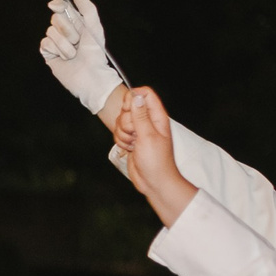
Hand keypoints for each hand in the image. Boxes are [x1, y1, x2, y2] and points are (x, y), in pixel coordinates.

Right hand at [39, 0, 124, 115]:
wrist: (90, 74)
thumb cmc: (95, 52)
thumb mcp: (94, 26)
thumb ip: (87, 8)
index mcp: (76, 23)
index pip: (61, 7)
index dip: (58, 4)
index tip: (56, 5)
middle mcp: (64, 31)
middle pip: (55, 18)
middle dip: (68, 30)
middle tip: (78, 41)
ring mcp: (55, 42)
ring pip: (51, 32)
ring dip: (65, 44)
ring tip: (74, 53)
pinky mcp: (48, 54)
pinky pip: (45, 43)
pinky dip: (57, 50)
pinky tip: (64, 58)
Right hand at [114, 85, 196, 226]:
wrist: (153, 181)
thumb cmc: (156, 161)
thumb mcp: (147, 136)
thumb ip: (140, 115)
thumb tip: (136, 96)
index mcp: (157, 116)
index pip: (145, 94)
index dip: (133, 98)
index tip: (129, 110)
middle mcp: (148, 121)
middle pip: (129, 108)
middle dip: (126, 122)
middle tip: (135, 134)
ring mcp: (139, 131)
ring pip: (121, 122)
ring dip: (122, 134)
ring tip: (133, 144)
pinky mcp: (131, 140)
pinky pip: (118, 133)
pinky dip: (121, 141)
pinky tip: (129, 149)